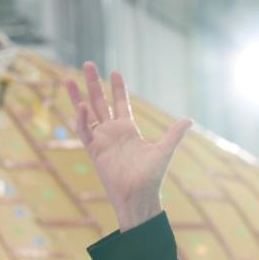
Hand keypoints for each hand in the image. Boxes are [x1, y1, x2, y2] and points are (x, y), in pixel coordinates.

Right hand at [64, 61, 192, 230]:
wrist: (139, 196)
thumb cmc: (150, 177)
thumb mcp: (164, 150)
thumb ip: (174, 134)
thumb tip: (190, 120)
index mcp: (128, 129)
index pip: (120, 103)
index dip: (117, 87)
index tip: (114, 71)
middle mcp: (112, 132)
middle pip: (100, 102)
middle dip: (94, 83)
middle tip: (87, 63)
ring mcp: (101, 140)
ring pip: (86, 112)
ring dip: (77, 96)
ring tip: (68, 78)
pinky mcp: (94, 150)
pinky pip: (85, 131)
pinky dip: (81, 119)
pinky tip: (81, 105)